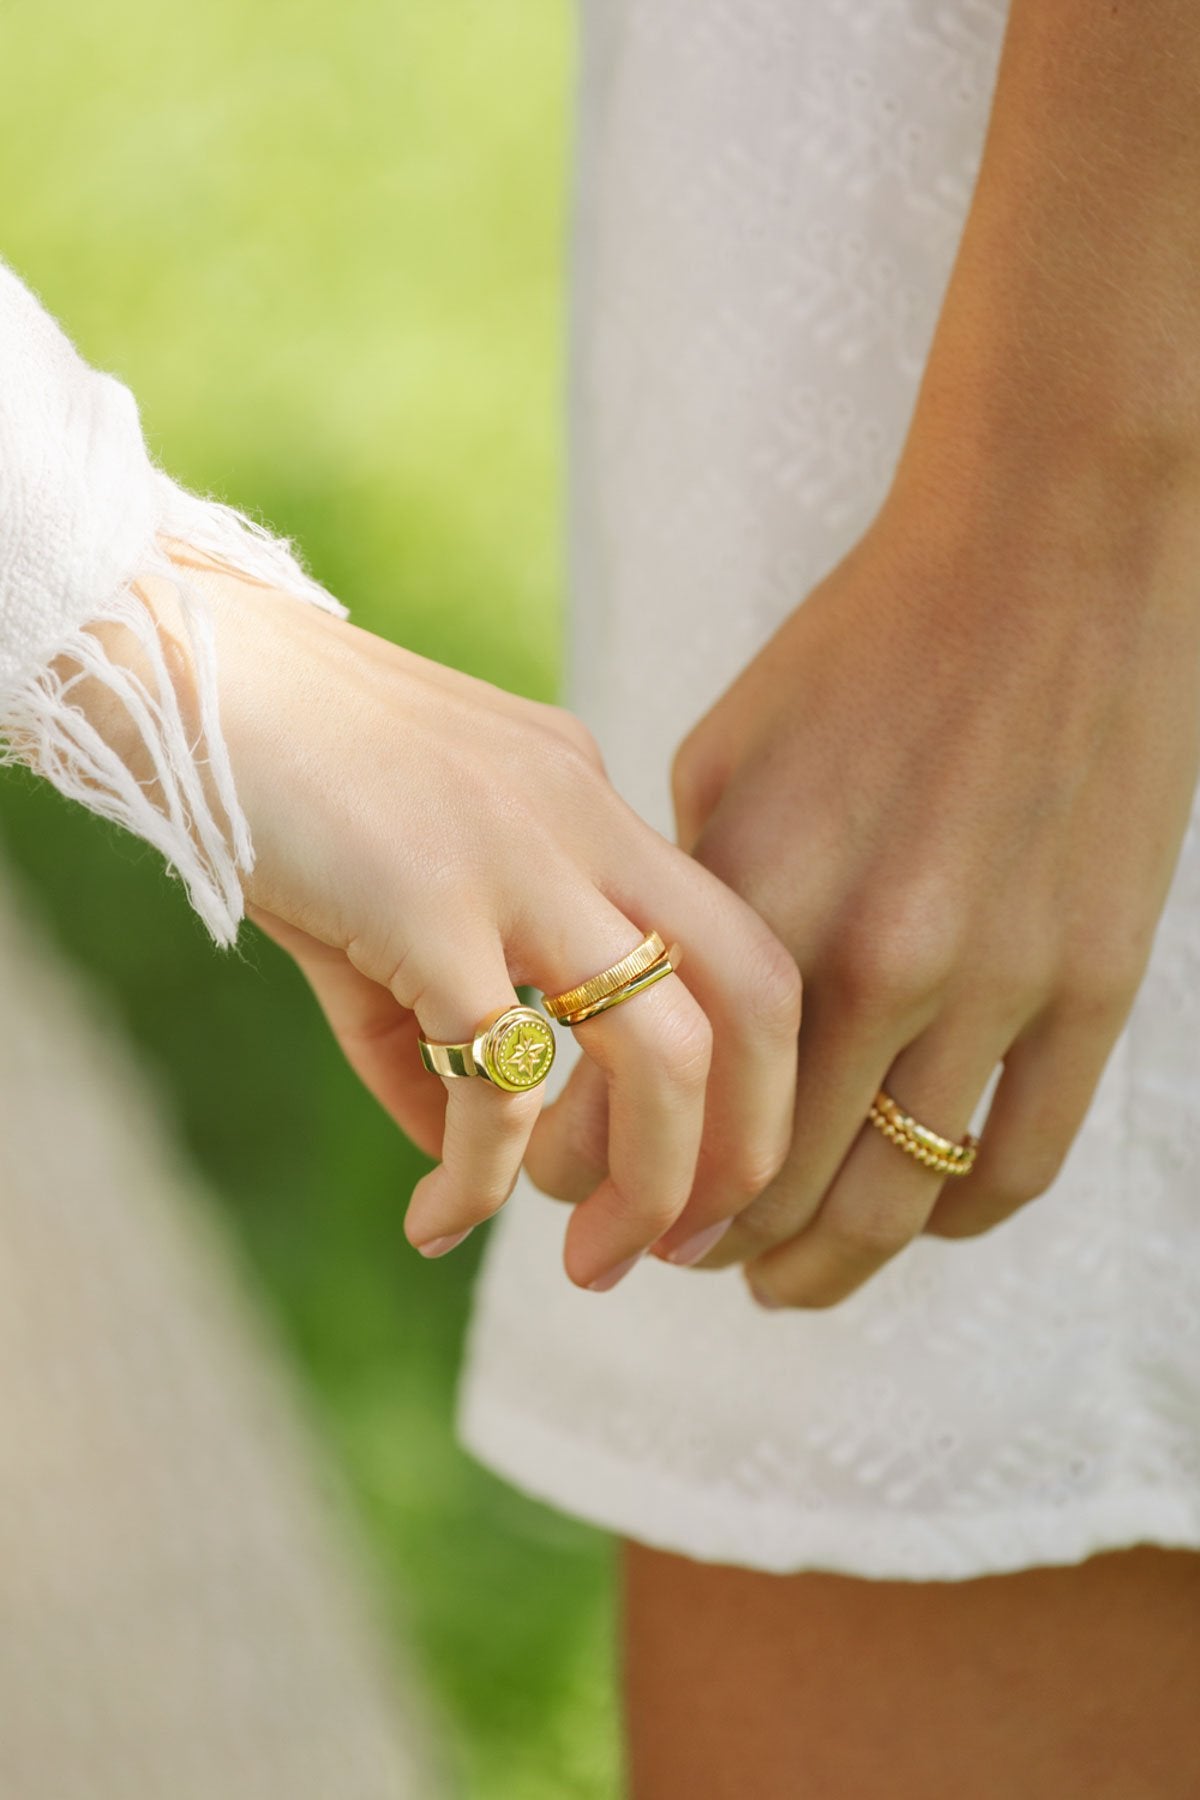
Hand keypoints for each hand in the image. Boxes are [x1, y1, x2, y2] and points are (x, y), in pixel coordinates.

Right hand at [144, 552, 800, 1289]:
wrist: (173, 667)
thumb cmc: (278, 778)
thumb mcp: (393, 893)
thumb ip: (435, 1022)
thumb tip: (462, 1161)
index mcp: (590, 800)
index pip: (734, 944)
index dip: (754, 1077)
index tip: (705, 1177)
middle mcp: (584, 817)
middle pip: (756, 989)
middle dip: (749, 1138)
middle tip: (693, 1242)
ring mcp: (516, 856)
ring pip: (661, 1048)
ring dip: (648, 1179)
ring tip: (596, 1262)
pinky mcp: (427, 904)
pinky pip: (497, 1080)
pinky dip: (483, 1178)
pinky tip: (438, 1222)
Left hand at [656, 453, 1199, 1307]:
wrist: (1053, 547)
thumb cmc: (869, 642)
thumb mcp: (735, 754)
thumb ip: (699, 896)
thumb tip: (652, 1007)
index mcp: (765, 892)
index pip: (656, 1096)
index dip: (598, 1168)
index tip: (577, 1189)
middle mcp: (879, 957)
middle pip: (770, 1182)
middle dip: (694, 1241)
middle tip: (663, 1252)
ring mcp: (1001, 981)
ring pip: (890, 1204)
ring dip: (812, 1265)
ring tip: (769, 1277)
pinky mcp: (1096, 985)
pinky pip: (1014, 1166)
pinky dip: (945, 1221)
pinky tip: (901, 1222)